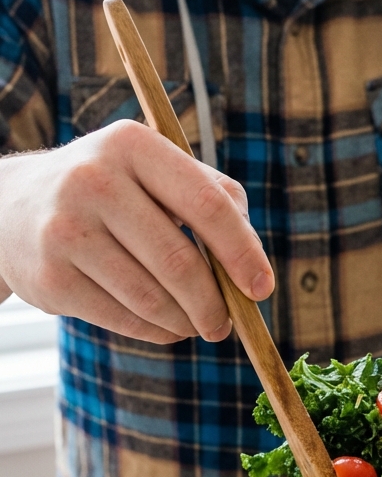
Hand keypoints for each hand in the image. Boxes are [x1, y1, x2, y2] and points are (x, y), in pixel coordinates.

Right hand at [0, 120, 273, 342]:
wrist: (11, 208)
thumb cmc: (109, 191)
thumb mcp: (153, 170)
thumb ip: (211, 197)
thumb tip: (252, 260)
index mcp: (132, 145)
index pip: (206, 205)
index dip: (242, 252)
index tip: (261, 288)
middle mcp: (94, 180)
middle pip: (179, 261)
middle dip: (213, 304)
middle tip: (226, 324)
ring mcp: (66, 229)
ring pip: (151, 297)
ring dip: (185, 321)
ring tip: (197, 324)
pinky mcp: (51, 276)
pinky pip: (122, 318)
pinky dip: (155, 331)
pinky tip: (166, 327)